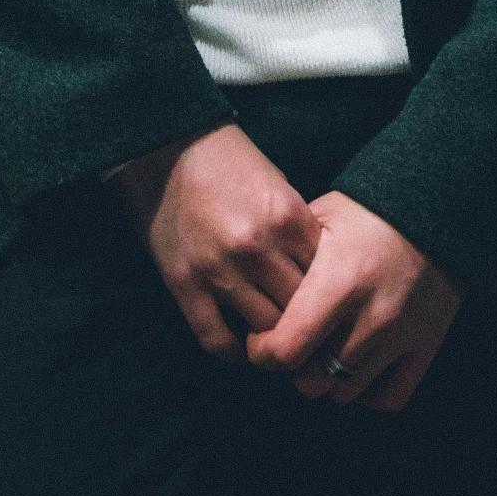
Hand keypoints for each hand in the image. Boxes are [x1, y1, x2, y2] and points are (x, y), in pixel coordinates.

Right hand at [108, 124, 320, 359]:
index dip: (329, 295)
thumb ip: (298, 229)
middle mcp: (258, 247)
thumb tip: (319, 274)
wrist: (167, 144)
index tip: (327, 304)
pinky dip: (233, 352)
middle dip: (306, 321)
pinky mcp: (184, 284)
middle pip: (300, 309)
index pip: (327, 279)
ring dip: (272, 337)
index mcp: (288, 218)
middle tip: (307, 330)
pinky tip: (242, 348)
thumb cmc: (228, 159)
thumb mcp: (278, 183)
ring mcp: (219, 269)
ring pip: (265, 329)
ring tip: (276, 340)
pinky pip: (216, 339)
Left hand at [244, 191, 462, 411]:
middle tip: (289, 346)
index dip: (262, 351)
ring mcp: (401, 337)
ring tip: (319, 353)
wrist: (438, 206)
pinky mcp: (426, 346)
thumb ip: (289, 254)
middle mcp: (371, 318)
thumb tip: (256, 285)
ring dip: (326, 380)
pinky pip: (389, 397)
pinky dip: (367, 393)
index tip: (259, 338)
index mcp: (339, 282)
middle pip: (312, 381)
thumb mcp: (324, 216)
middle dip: (291, 369)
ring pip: (346, 392)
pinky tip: (354, 369)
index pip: (286, 350)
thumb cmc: (372, 209)